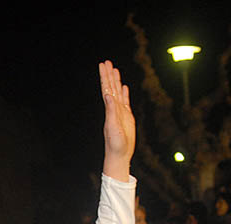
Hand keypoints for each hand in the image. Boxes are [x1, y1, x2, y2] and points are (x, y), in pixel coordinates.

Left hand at [99, 61, 134, 180]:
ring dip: (116, 81)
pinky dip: (124, 93)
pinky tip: (124, 87)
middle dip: (109, 75)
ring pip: (118, 92)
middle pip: (111, 87)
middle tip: (107, 62)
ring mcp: (120, 112)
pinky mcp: (127, 117)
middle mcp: (113, 108)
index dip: (105, 77)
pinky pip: (125, 101)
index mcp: (109, 109)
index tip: (103, 65)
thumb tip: (108, 95)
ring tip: (115, 69)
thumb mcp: (112, 127)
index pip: (106, 88)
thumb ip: (111, 111)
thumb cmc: (115, 143)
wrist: (120, 154)